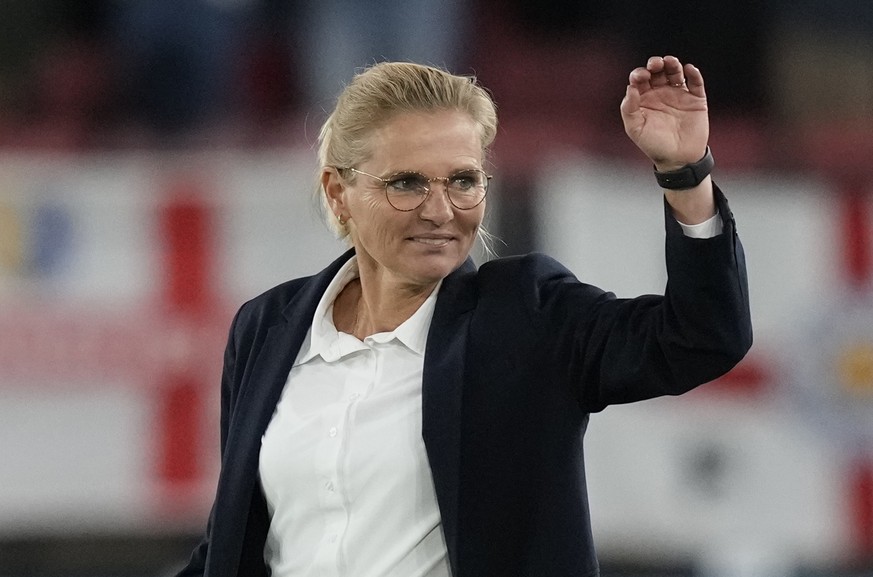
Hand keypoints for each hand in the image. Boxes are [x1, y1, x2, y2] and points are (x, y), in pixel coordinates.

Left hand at [620, 55, 708, 170]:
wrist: (678, 158)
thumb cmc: (653, 145)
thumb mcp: (635, 129)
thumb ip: (629, 109)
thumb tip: (630, 88)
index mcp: (644, 99)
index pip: (640, 80)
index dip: (639, 74)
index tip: (641, 77)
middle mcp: (661, 93)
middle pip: (658, 71)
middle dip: (656, 64)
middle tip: (655, 64)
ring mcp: (679, 94)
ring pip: (676, 72)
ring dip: (673, 64)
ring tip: (670, 62)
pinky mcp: (696, 99)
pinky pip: (696, 82)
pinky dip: (694, 74)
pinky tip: (688, 70)